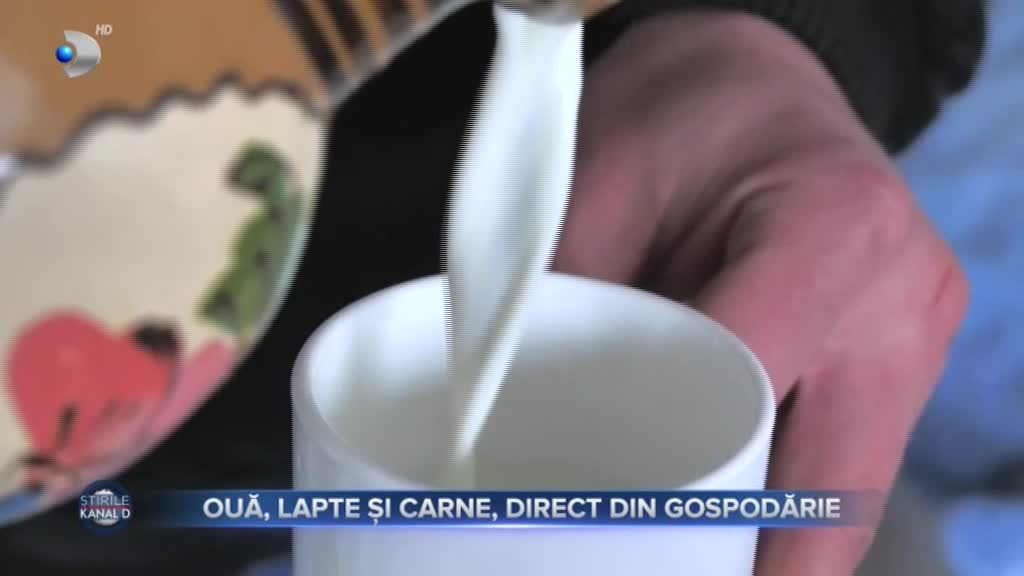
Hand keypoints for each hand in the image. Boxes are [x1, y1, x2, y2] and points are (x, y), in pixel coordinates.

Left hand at [556, 11, 968, 574]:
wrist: (759, 76)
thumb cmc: (684, 110)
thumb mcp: (603, 182)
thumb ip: (576, 305)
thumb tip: (524, 425)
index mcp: (832, 233)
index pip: (752, 395)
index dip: (681, 486)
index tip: (620, 534)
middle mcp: (901, 298)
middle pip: (831, 487)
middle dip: (757, 560)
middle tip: (671, 570)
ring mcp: (915, 333)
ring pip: (849, 489)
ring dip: (775, 540)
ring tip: (689, 556)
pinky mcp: (903, 354)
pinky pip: (849, 458)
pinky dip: (790, 499)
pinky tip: (728, 518)